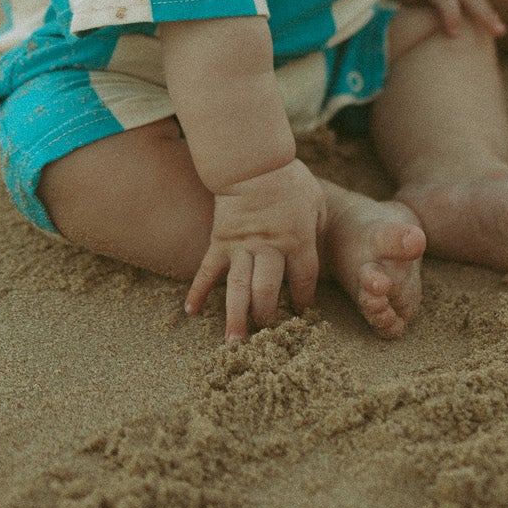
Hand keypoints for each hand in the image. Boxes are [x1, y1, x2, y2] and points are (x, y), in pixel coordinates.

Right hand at [184, 158, 323, 341]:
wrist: (252, 162)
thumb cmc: (290, 180)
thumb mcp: (317, 202)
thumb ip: (317, 231)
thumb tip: (315, 255)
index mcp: (298, 240)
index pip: (303, 280)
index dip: (304, 299)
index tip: (302, 313)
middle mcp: (269, 248)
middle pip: (268, 291)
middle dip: (268, 317)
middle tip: (266, 337)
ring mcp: (242, 246)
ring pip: (238, 288)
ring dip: (235, 317)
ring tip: (233, 344)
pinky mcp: (220, 241)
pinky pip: (207, 269)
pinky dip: (197, 290)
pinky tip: (191, 311)